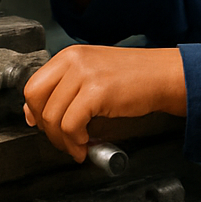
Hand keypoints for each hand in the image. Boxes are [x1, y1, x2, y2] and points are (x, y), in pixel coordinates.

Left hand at [22, 45, 186, 161]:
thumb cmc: (137, 77)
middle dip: (44, 126)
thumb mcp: (95, 73)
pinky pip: (71, 125)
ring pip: (52, 116)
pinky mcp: (97, 91)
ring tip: (76, 146)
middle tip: (60, 138)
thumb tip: (37, 114)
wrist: (166, 76)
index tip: (43, 125)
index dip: (34, 110)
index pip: (34, 85)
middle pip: (35, 99)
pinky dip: (74, 141)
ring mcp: (85, 74)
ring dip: (61, 139)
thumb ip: (67, 87)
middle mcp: (74, 61)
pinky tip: (85, 145)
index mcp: (71, 55)